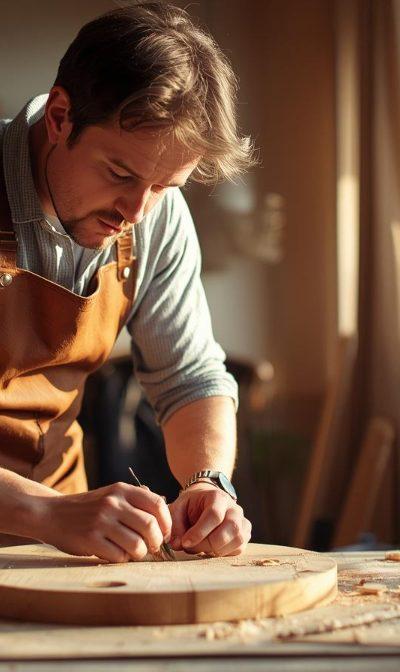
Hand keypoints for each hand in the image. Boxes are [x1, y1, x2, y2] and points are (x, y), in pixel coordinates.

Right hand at [33, 482, 171, 562]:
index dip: (166, 523)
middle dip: (156, 542)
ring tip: (133, 552)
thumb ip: (135, 502)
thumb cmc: (88, 508)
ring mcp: (101, 521)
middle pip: (151, 526)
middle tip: (152, 547)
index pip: (157, 504)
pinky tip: (115, 553)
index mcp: (122, 490)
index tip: (164, 533)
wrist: (52, 514)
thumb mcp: (112, 495)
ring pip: (137, 545)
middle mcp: (113, 503)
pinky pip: (119, 556)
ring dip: (140, 553)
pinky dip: (122, 559)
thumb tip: (165, 519)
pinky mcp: (90, 539)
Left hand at [169, 483, 251, 555]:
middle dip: (208, 544)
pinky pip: (240, 548)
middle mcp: (234, 508)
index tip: (185, 542)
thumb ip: (175, 525)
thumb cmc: (191, 505)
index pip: (214, 515)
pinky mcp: (245, 533)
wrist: (207, 500)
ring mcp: (242, 521)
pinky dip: (224, 553)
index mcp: (217, 497)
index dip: (199, 532)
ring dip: (217, 550)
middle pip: (231, 529)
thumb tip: (176, 544)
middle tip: (192, 547)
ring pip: (238, 540)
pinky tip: (211, 549)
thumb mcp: (178, 508)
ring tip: (201, 548)